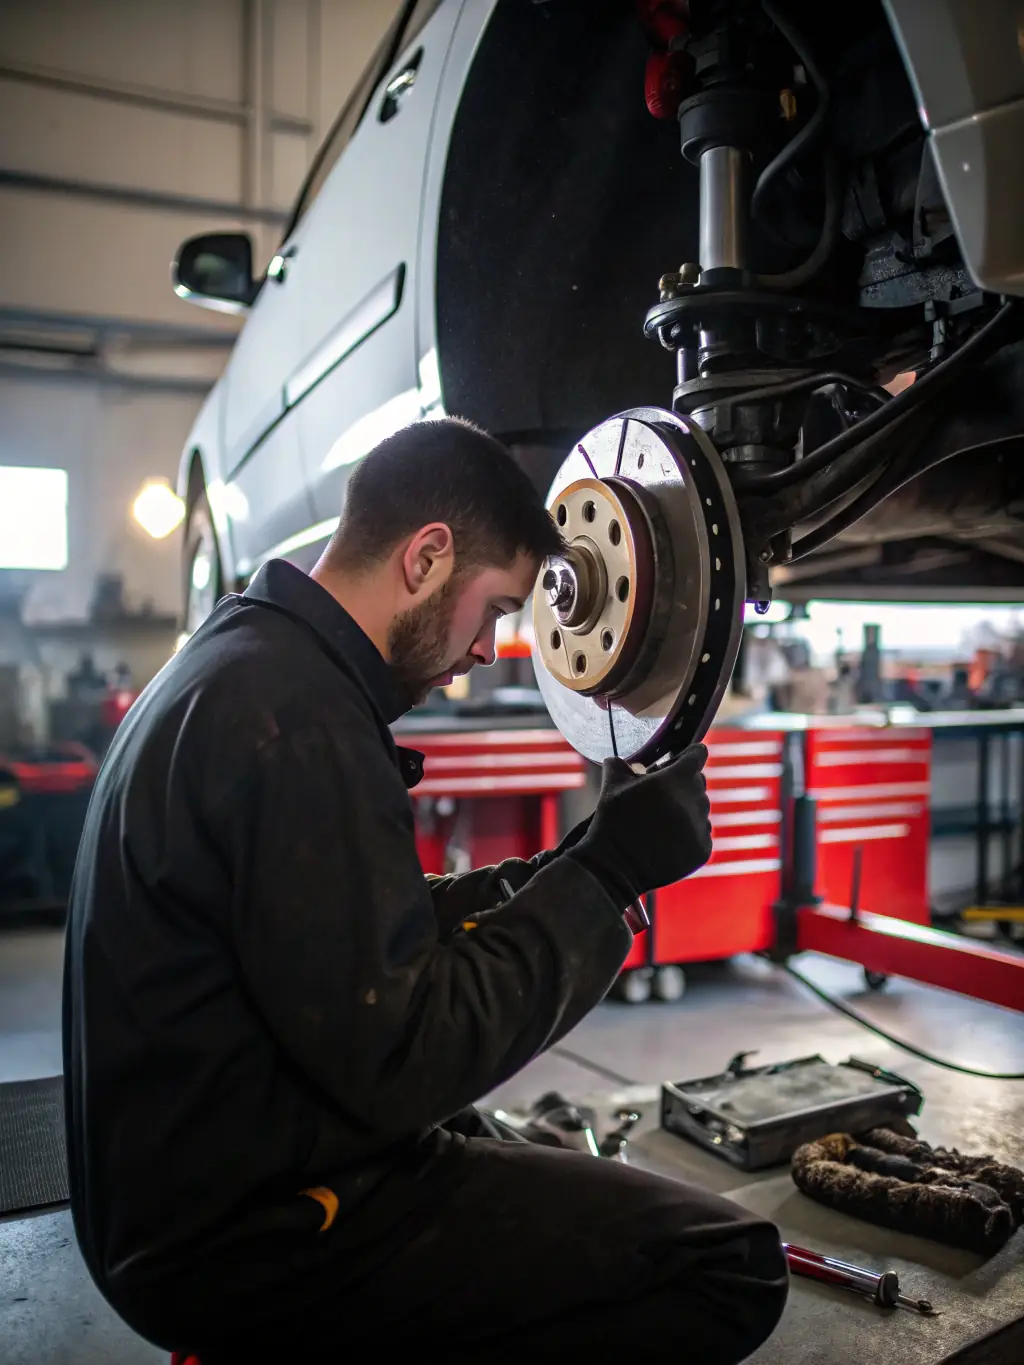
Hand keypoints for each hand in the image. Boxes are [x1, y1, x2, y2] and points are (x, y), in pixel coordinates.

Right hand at [567, 745, 711, 908]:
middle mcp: (695, 800)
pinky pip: (702, 834)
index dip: (690, 756)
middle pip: (699, 783)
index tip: (682, 761)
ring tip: (661, 823)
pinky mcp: (702, 850)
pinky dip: (689, 835)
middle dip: (683, 785)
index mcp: (676, 778)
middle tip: (661, 797)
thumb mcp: (611, 784)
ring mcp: (700, 827)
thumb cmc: (614, 821)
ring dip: (687, 811)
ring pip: (702, 810)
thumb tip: (621, 760)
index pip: (698, 754)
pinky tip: (668, 841)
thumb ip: (620, 764)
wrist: (615, 865)